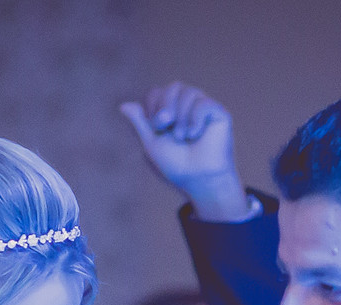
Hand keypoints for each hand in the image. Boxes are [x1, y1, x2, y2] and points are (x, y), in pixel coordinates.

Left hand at [120, 82, 250, 221]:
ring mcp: (203, 109)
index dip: (153, 106)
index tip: (156, 128)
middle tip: (166, 128)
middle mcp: (187, 107)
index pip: (157, 93)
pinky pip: (203, 103)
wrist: (198, 180)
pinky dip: (195, 119)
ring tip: (183, 137)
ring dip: (181, 117)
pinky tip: (195, 134)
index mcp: (170, 112)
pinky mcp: (218, 114)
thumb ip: (139, 123)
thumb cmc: (176, 166)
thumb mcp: (151, 143)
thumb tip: (123, 105)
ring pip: (189, 92)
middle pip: (173, 87)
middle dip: (165, 107)